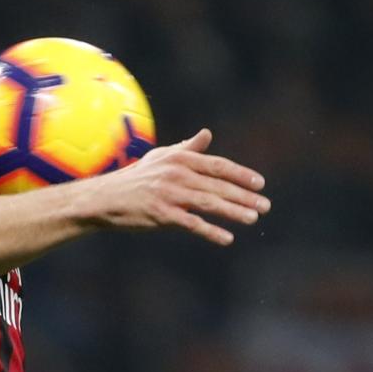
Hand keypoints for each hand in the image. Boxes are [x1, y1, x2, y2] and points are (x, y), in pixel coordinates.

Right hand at [88, 128, 269, 244]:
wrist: (107, 198)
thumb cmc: (137, 177)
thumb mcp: (162, 158)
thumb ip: (188, 148)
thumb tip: (207, 133)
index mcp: (180, 159)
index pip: (218, 166)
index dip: (241, 175)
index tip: (260, 184)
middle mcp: (177, 174)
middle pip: (218, 185)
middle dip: (244, 196)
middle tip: (265, 206)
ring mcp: (170, 194)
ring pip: (209, 203)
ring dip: (233, 211)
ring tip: (253, 218)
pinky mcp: (162, 214)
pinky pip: (192, 223)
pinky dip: (211, 231)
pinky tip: (227, 238)